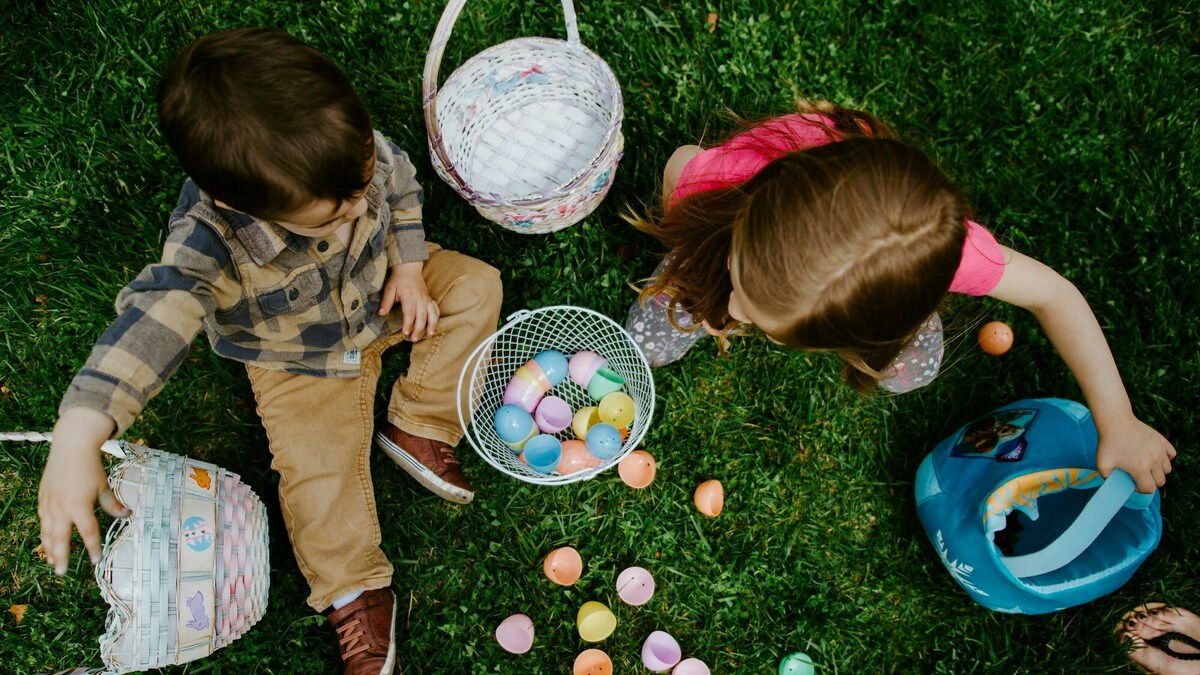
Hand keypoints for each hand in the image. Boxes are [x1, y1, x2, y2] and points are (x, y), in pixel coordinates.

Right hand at [38, 407, 128, 574]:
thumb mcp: (103, 485)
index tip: (95, 560)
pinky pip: (42, 521)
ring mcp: (49, 504)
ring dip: (49, 548)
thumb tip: (126, 515)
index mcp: (79, 506)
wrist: (71, 447)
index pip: (88, 533)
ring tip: (52, 562)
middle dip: (61, 557)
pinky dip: (44, 533)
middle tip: (62, 573)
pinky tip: (46, 541)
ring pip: (47, 532)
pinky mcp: (43, 498)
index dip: (92, 548)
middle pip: (60, 539)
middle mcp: (61, 508)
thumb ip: (112, 503)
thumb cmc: (90, 466)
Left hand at [379, 261, 438, 340]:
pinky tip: (434, 325)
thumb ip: (386, 301)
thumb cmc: (398, 279)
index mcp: (409, 296)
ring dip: (431, 325)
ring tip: (429, 334)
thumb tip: (381, 313)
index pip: (410, 313)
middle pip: (422, 316)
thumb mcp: (389, 288)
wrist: (409, 268)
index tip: (405, 332)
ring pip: (432, 313)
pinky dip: (436, 318)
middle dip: (419, 329)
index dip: (408, 323)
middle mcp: (420, 298)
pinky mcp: (429, 299)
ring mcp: (426, 299)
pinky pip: (436, 309)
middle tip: (413, 339)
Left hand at [1095, 414, 1175, 493]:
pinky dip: (1165, 458)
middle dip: (1150, 482)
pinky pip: (1171, 455)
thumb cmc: (1108, 443)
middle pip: (1160, 481)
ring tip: (1146, 466)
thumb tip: (1116, 486)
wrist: (1116, 422)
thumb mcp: (1102, 464)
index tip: (1133, 483)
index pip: (1149, 488)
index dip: (1141, 489)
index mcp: (1140, 468)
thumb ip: (1108, 479)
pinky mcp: (1162, 441)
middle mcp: (1154, 461)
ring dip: (1158, 471)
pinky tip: (1154, 456)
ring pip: (1167, 469)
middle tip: (1139, 476)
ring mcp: (1160, 450)